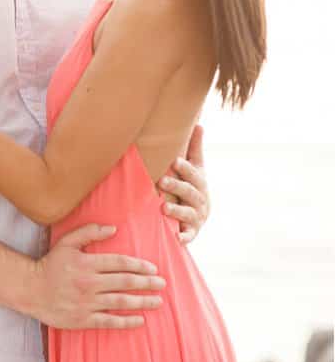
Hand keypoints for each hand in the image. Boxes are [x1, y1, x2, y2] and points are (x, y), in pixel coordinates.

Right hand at [30, 223, 165, 328]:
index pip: (119, 263)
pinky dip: (127, 321)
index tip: (152, 268)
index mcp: (86, 263)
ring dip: (143, 301)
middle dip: (147, 283)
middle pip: (125, 282)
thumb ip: (88, 233)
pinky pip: (110, 321)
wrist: (30, 289)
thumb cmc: (50, 265)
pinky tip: (140, 320)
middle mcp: (88, 283)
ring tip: (157, 301)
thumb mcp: (66, 243)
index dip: (139, 265)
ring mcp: (86, 302)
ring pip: (121, 302)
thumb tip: (113, 229)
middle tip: (162, 284)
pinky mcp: (83, 318)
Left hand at [156, 125, 209, 244]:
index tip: (174, 161)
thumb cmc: (192, 186)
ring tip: (163, 207)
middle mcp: (200, 199)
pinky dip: (184, 237)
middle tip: (162, 181)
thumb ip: (195, 148)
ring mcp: (196, 216)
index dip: (185, 168)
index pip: (193, 173)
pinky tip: (177, 238)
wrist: (198, 217)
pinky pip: (189, 235)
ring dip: (177, 210)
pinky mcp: (192, 232)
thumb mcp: (196, 168)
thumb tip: (199, 123)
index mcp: (199, 182)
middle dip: (177, 186)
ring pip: (188, 212)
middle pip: (190, 191)